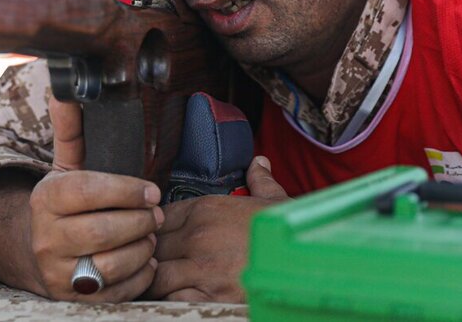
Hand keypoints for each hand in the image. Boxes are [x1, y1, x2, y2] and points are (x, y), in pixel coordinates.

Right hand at [24, 97, 162, 300]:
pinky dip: (139, 275)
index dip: (126, 190)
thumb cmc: (62, 205)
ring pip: (112, 263)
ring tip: (149, 235)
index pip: (89, 191)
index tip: (150, 190)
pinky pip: (117, 291)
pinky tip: (143, 260)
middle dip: (140, 221)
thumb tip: (67, 90)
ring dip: (142, 248)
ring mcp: (58, 272)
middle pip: (104, 230)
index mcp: (46, 199)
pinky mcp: (74, 298)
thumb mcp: (64, 167)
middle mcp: (46, 237)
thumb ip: (72, 131)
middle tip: (156, 215)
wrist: (36, 252)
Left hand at [147, 155, 287, 302]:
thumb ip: (259, 181)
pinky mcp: (209, 296)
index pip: (159, 216)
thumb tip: (258, 163)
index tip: (159, 236)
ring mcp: (201, 267)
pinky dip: (170, 298)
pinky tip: (177, 296)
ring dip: (155, 278)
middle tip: (154, 261)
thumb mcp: (276, 201)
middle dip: (149, 253)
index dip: (155, 227)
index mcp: (206, 209)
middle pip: (152, 244)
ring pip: (155, 273)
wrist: (312, 265)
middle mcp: (198, 235)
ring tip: (160, 282)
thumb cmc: (291, 234)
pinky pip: (172, 297)